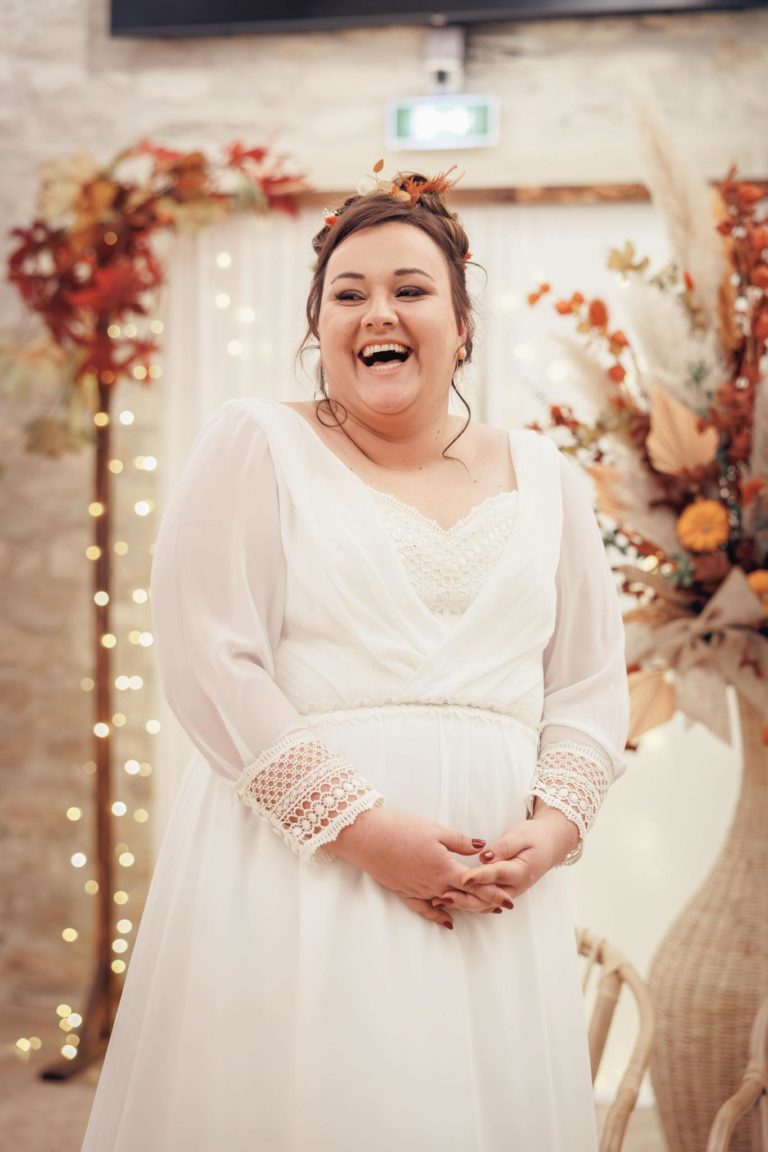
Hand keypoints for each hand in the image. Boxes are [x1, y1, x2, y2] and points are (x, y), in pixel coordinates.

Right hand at [333, 807, 492, 927]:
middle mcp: (434, 885)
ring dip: (466, 908)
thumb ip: (460, 842)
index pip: (476, 884)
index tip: (509, 900)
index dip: (493, 891)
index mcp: (445, 868)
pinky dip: (437, 915)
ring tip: (482, 911)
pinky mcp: (405, 891)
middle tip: (503, 907)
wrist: (369, 838)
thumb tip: (481, 847)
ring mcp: (418, 890)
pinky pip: (424, 908)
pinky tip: (446, 920)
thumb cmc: (402, 829)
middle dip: (485, 902)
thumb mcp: (436, 830)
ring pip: (448, 904)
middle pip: (465, 898)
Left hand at [454, 805, 579, 899]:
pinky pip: (486, 902)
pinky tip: (453, 902)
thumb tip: (485, 856)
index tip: (462, 878)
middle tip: (443, 896)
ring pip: (485, 903)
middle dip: (464, 898)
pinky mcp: (504, 892)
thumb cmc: (534, 837)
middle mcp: (515, 886)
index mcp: (520, 871)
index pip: (496, 875)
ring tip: (441, 901)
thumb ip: (503, 847)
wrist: (550, 844)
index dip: (478, 877)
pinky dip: (469, 903)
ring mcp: (510, 892)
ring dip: (463, 903)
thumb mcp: (521, 836)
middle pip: (488, 897)